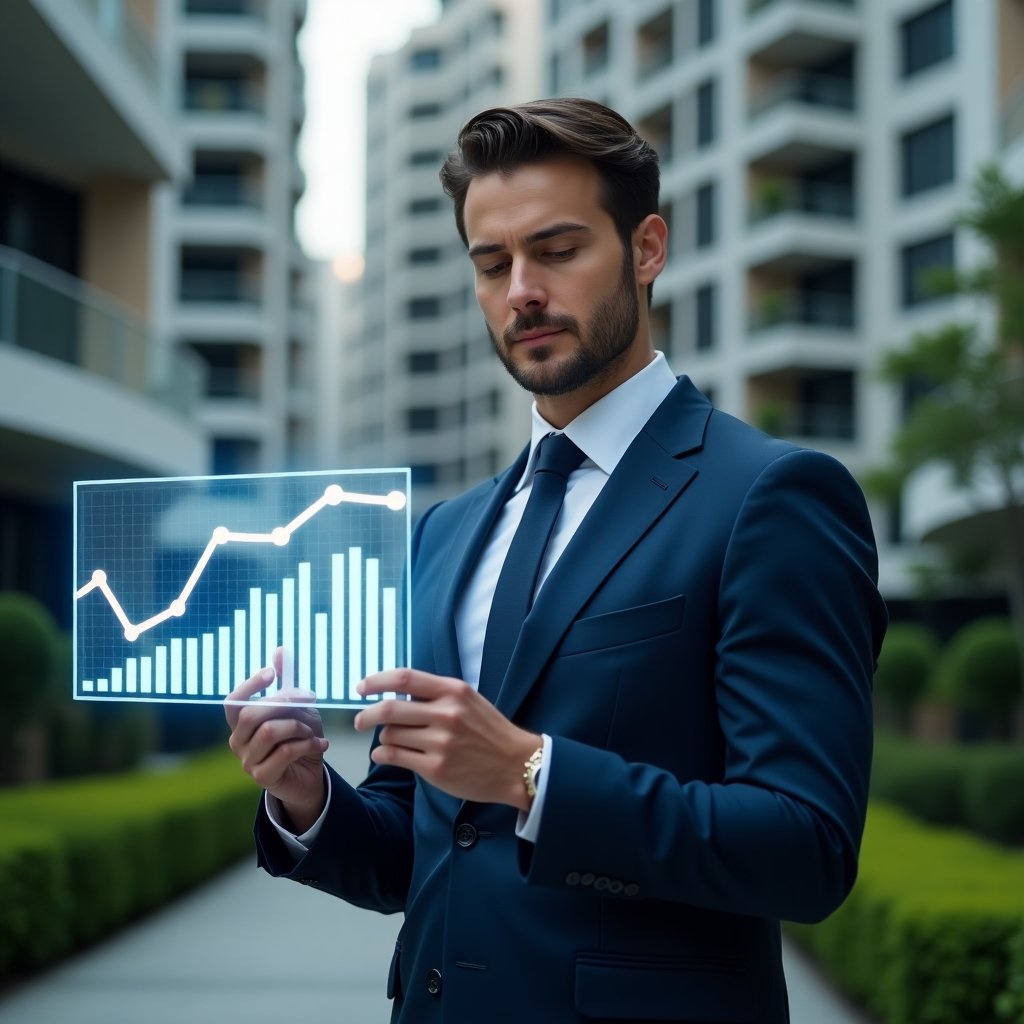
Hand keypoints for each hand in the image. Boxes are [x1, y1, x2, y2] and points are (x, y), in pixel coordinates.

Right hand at [224, 647, 328, 831]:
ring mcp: (247, 761)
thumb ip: (286, 683)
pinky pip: (285, 751)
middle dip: (283, 702)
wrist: (309, 777)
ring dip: (299, 725)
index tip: (272, 673)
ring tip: (314, 730)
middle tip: (310, 699)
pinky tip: (321, 744)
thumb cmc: (299, 739)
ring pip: (270, 731)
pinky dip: (308, 744)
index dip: (250, 685)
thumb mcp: (297, 708)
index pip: (233, 701)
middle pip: (251, 714)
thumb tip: (280, 650)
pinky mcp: (262, 777)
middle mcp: (238, 742)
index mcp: (241, 723)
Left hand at [355, 669, 540, 810]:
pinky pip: (395, 757)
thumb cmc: (490, 731)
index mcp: (453, 691)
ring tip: (390, 740)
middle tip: (360, 721)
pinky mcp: (436, 769)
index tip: (361, 688)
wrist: (516, 765)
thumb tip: (395, 693)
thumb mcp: (468, 700)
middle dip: (367, 715)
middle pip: (389, 709)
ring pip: (390, 735)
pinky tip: (386, 754)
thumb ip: (436, 694)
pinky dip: (383, 754)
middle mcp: (446, 714)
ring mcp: (440, 743)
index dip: (376, 681)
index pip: (404, 679)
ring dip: (383, 737)